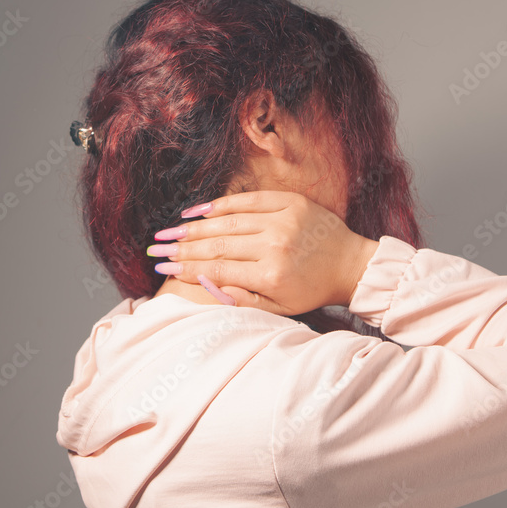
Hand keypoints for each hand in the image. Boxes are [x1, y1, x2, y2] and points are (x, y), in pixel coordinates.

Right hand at [147, 190, 379, 314]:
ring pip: (227, 221)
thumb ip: (241, 298)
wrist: (350, 265)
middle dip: (182, 247)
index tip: (163, 268)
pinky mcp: (289, 201)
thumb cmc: (312, 290)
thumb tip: (205, 285)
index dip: (187, 268)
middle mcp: (274, 245)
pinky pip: (247, 201)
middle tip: (156, 249)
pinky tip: (197, 211)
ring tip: (169, 232)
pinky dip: (220, 205)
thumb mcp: (279, 307)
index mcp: (271, 275)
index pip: (218, 269)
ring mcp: (282, 219)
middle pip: (217, 244)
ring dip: (193, 226)